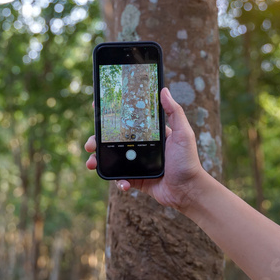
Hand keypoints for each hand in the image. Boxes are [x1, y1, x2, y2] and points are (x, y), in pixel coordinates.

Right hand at [85, 87, 203, 211]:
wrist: (188, 190)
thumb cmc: (188, 160)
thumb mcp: (183, 133)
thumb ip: (175, 112)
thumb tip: (164, 90)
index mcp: (148, 134)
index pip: (126, 121)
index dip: (110, 115)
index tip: (97, 109)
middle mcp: (139, 147)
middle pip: (112, 140)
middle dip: (97, 140)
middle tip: (90, 143)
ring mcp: (135, 163)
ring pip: (110, 159)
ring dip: (98, 160)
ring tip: (92, 163)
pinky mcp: (135, 179)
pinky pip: (120, 178)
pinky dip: (117, 181)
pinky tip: (122, 183)